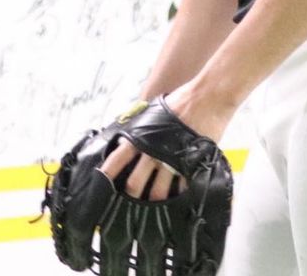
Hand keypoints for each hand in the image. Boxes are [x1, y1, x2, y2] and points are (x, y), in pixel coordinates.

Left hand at [98, 82, 236, 201]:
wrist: (205, 98)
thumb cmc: (179, 102)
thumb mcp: (153, 111)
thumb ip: (140, 127)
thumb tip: (126, 139)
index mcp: (141, 136)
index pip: (117, 158)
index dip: (107, 174)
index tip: (100, 187)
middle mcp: (153, 151)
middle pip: (135, 183)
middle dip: (132, 194)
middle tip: (130, 202)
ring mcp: (170, 161)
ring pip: (157, 191)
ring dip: (154, 200)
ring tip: (152, 209)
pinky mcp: (188, 166)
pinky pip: (180, 188)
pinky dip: (176, 196)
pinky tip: (175, 200)